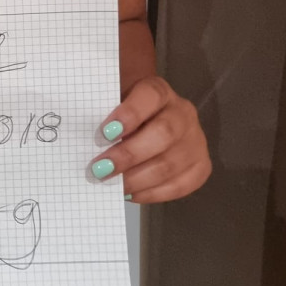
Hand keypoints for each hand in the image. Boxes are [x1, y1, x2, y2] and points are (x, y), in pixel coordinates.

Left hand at [89, 75, 210, 202]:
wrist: (151, 121)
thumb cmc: (124, 113)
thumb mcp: (115, 104)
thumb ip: (103, 115)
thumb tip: (83, 142)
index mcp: (160, 91)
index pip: (150, 96)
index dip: (129, 114)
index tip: (104, 133)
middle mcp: (183, 113)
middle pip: (163, 133)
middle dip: (129, 155)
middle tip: (100, 170)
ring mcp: (195, 140)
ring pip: (170, 164)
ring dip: (137, 179)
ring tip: (112, 186)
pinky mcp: (201, 166)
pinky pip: (180, 185)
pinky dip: (153, 193)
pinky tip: (131, 194)